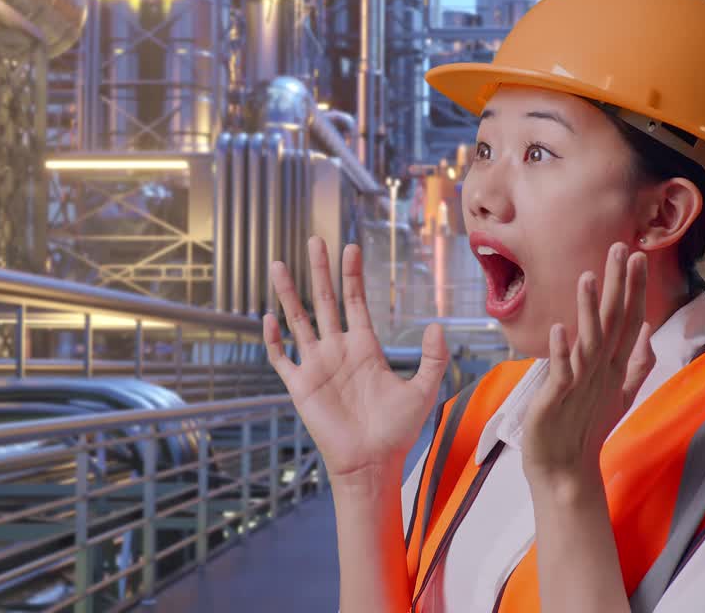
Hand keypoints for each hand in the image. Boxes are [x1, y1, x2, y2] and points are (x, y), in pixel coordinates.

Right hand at [263, 237, 448, 486]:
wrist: (372, 463)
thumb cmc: (398, 431)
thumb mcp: (424, 390)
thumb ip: (432, 358)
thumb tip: (436, 327)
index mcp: (365, 347)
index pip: (355, 301)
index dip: (352, 275)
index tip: (351, 247)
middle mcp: (338, 350)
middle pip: (324, 301)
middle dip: (320, 270)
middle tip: (315, 239)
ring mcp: (317, 366)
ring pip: (299, 320)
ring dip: (288, 293)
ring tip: (279, 264)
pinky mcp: (301, 386)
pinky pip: (282, 358)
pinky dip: (274, 338)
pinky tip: (268, 317)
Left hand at [521, 242, 654, 489]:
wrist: (565, 470)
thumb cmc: (586, 428)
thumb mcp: (618, 393)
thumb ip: (637, 363)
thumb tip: (649, 333)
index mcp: (613, 366)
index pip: (630, 320)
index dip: (634, 289)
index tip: (638, 255)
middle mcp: (601, 371)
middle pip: (614, 323)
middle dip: (618, 286)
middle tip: (622, 249)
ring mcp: (581, 384)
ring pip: (589, 341)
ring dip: (589, 310)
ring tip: (587, 277)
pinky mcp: (557, 398)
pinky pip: (561, 371)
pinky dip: (561, 351)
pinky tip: (560, 328)